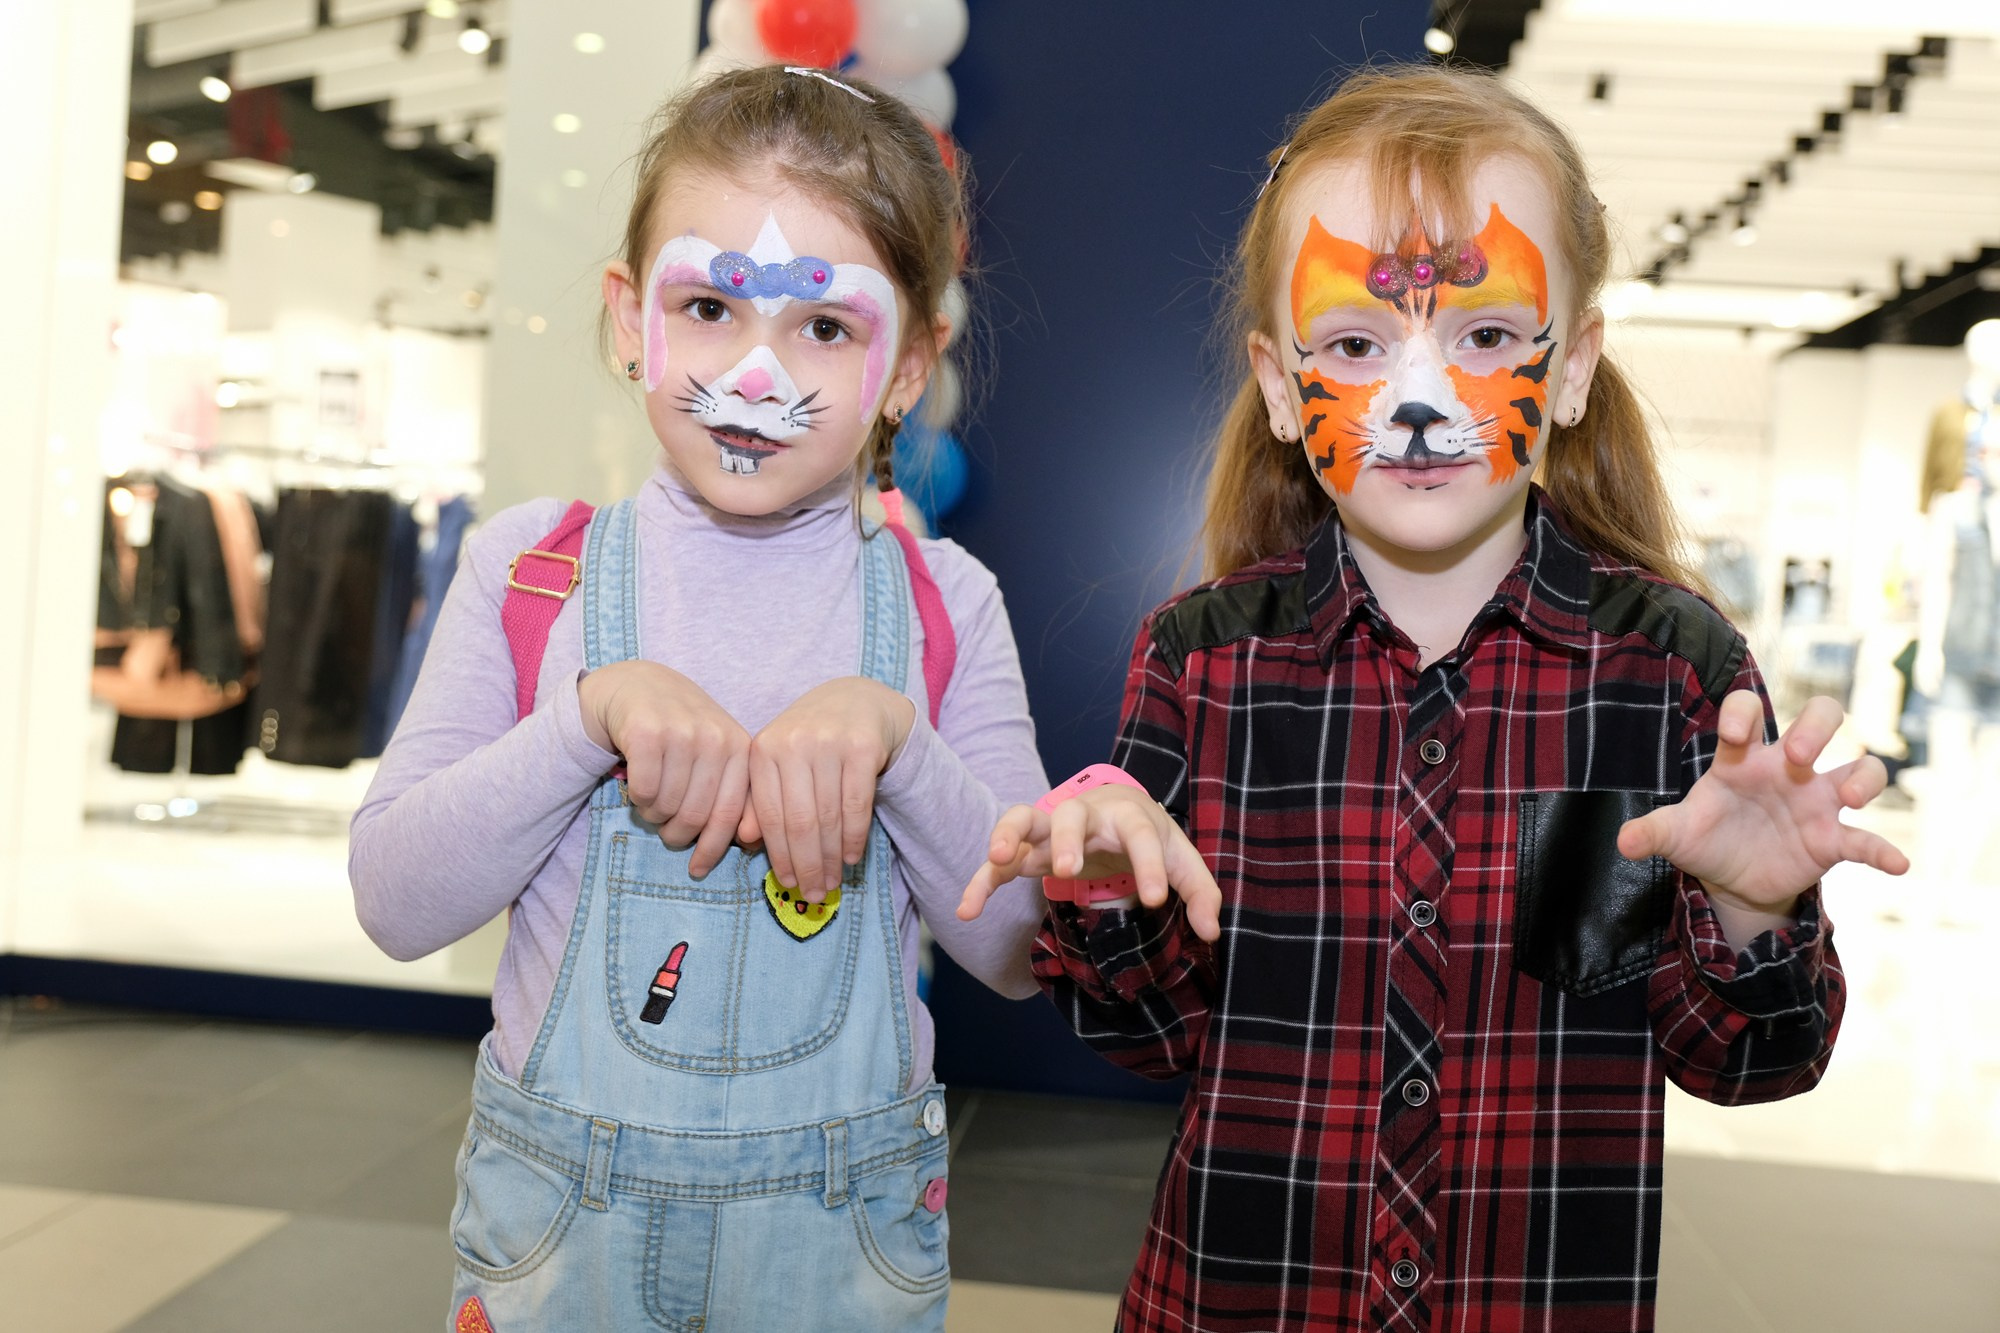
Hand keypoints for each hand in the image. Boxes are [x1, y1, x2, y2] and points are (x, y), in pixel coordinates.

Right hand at [579, 661, 751, 876]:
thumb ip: (734, 792)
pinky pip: (642, 790)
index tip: (698, 871)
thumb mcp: (716, 754)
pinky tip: (638, 785)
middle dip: (676, 835)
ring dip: (653, 815)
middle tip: (667, 831)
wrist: (638, 686)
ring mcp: (681, 732)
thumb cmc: (682, 731)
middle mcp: (715, 737)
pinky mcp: (646, 731)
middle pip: (694, 816)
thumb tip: (749, 844)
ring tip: (652, 801)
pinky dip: (637, 798)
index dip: (712, 849)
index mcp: (740, 748)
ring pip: (666, 806)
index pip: (730, 814)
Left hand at [743, 677, 915, 902]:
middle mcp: (793, 743)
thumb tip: (746, 843)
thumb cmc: (810, 742)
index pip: (770, 815)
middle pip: (799, 821)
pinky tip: (852, 858)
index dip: (779, 855)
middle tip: (813, 894)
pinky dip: (854, 838)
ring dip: (832, 858)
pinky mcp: (863, 746)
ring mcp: (829, 742)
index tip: (788, 884)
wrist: (856, 701)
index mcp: (763, 749)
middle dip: (807, 865)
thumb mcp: (779, 765)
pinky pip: (857, 805)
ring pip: (829, 817)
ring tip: (832, 883)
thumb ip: (761, 800)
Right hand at [957, 786, 1222, 941]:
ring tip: (996, 860)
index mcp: (1129, 816)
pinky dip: (981, 882)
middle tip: (1067, 871)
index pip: (1140, 834)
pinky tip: (967, 910)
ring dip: (1007, 835)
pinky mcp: (1029, 849)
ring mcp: (1052, 829)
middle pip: (1072, 814)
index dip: (1148, 864)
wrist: (1117, 812)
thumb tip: (1210, 932)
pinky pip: (999, 862)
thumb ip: (1199, 893)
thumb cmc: (1150, 838)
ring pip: (1024, 818)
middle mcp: (1087, 815)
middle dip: (1067, 839)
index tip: (1154, 899)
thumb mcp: (1181, 861)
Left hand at [1617, 692, 1909, 919]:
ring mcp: (1814, 802)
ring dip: (1862, 777)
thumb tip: (1625, 842)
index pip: (1747, 713)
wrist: (1731, 878)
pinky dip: (1883, 851)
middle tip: (1799, 753)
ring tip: (1849, 797)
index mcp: (1741, 759)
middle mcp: (1785, 770)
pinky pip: (1865, 840)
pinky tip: (1898, 864)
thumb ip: (1652, 832)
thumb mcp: (1675, 835)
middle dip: (1815, 726)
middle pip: (1819, 720)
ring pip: (1858, 770)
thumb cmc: (1706, 838)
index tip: (1733, 733)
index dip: (1742, 714)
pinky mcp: (1831, 840)